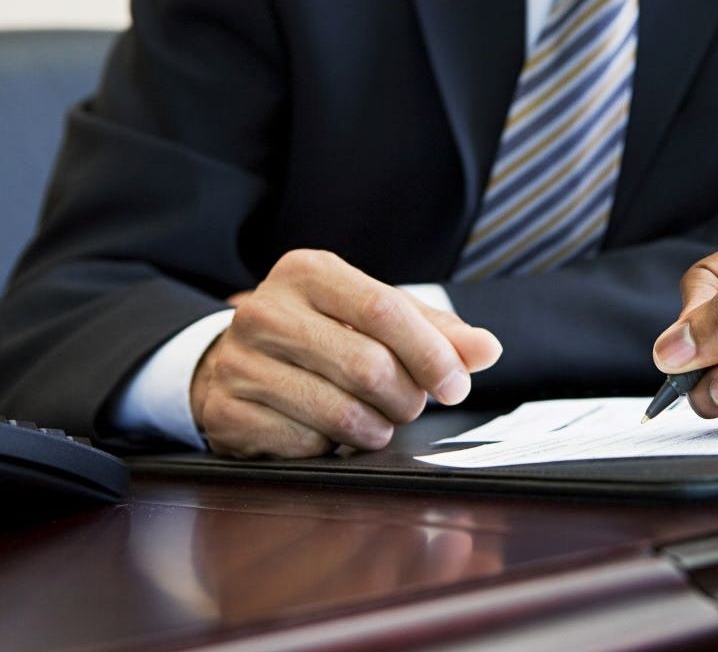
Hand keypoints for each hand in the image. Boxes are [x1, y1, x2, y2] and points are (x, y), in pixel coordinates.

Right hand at [191, 250, 501, 457]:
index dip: (431, 353)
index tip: (455, 384)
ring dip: (376, 428)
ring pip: (341, 411)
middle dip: (406, 397)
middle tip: (410, 404)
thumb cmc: (321, 335)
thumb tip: (487, 350)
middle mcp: (265, 310)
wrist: (229, 363)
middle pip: (368, 365)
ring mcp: (240, 362)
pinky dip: (332, 447)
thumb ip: (436, 332)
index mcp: (308, 272)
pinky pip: (307, 444)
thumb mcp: (375, 318)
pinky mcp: (228, 412)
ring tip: (376, 420)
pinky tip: (328, 430)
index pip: (385, 309)